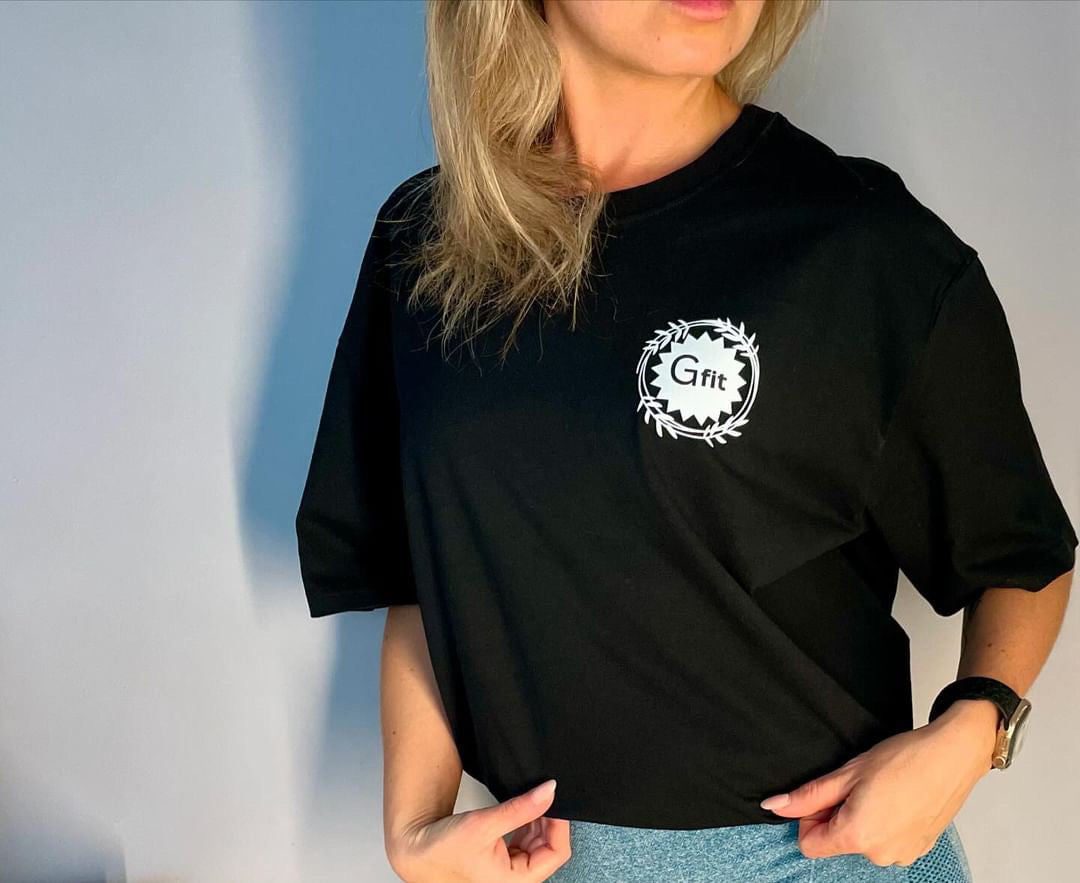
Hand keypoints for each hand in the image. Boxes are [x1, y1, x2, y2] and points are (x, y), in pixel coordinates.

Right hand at [387, 778, 570, 882]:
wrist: (417, 848)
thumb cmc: (443, 847)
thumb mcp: (485, 823)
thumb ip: (520, 808)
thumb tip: (548, 792)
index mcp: (514, 882)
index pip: (555, 853)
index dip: (559, 825)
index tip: (554, 800)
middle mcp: (514, 880)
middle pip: (549, 849)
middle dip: (547, 821)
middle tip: (541, 796)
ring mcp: (509, 871)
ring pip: (537, 844)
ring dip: (536, 822)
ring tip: (528, 802)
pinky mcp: (502, 861)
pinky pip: (524, 843)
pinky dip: (525, 825)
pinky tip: (520, 812)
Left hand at [759, 699, 998, 865]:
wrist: (953, 755)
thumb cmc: (905, 759)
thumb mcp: (847, 773)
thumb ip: (808, 796)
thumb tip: (775, 806)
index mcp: (857, 836)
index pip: (809, 845)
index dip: (809, 818)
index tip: (824, 795)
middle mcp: (879, 855)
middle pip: (836, 842)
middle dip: (836, 815)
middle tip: (856, 785)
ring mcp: (902, 855)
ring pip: (862, 841)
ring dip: (861, 818)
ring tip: (881, 789)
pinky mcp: (918, 849)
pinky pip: (886, 841)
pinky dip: (884, 822)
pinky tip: (897, 798)